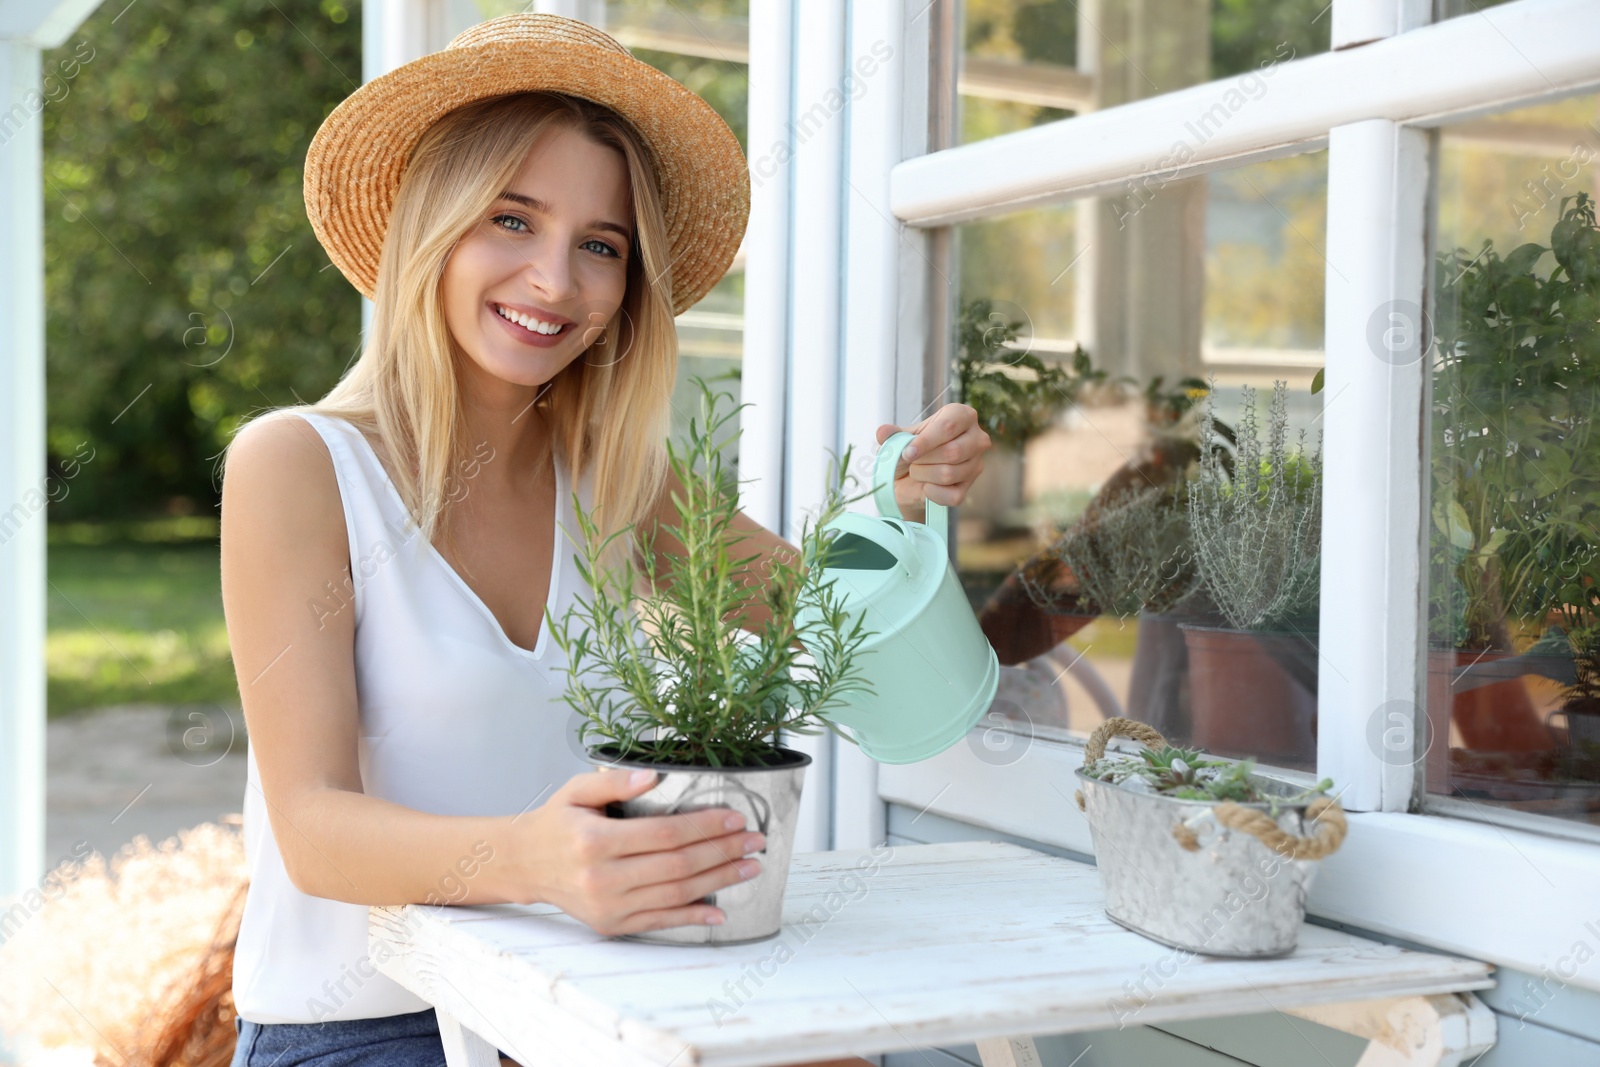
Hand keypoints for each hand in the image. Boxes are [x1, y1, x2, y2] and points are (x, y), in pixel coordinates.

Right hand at [503, 768, 765, 936]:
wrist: (524, 864)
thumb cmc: (556, 823)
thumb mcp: (576, 790)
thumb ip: (614, 781)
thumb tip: (653, 775)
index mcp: (594, 841)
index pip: (664, 834)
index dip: (705, 826)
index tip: (735, 817)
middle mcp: (602, 878)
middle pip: (677, 865)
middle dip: (723, 851)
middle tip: (755, 840)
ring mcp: (608, 906)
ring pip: (675, 894)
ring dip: (719, 881)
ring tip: (749, 867)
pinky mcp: (611, 924)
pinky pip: (660, 922)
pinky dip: (693, 916)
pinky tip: (720, 908)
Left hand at [875, 404, 991, 522]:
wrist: (906, 479)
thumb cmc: (909, 451)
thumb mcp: (899, 438)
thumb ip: (892, 434)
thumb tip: (883, 432)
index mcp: (961, 415)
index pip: (948, 427)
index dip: (925, 442)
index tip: (907, 453)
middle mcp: (976, 438)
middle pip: (952, 452)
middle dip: (923, 460)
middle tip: (912, 460)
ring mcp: (975, 464)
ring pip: (949, 474)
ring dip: (924, 475)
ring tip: (918, 470)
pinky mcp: (968, 488)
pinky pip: (951, 495)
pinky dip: (931, 493)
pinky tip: (926, 486)